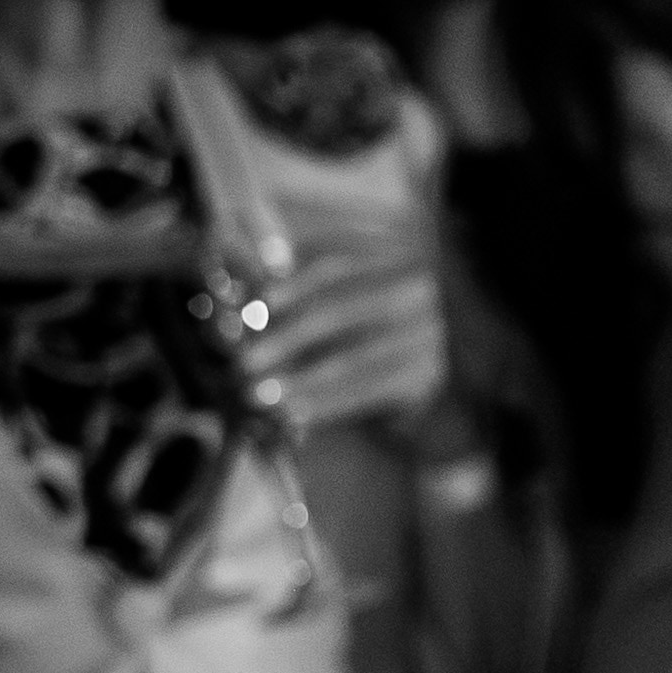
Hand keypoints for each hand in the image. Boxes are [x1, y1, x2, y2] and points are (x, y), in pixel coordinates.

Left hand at [222, 229, 452, 435]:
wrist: (414, 386)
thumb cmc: (361, 335)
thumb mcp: (335, 302)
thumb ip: (297, 289)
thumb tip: (242, 284)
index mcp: (392, 260)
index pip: (337, 265)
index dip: (292, 284)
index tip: (257, 306)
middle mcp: (418, 293)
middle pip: (339, 311)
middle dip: (285, 338)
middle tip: (244, 362)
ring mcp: (429, 336)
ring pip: (351, 358)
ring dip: (298, 379)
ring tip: (258, 394)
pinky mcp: (427, 377)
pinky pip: (368, 391)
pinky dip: (326, 403)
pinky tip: (294, 413)